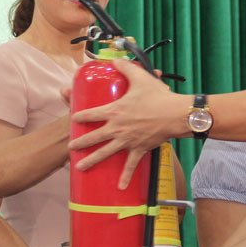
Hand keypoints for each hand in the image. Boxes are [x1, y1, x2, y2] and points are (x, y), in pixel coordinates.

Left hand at [69, 60, 183, 187]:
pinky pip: (130, 165)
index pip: (91, 114)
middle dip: (79, 143)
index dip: (79, 116)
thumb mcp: (141, 77)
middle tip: (69, 147)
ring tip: (79, 167)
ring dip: (92, 161)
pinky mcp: (138, 149)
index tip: (72, 118)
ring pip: (105, 153)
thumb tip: (117, 59)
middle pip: (93, 137)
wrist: (176, 115)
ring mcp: (127, 141)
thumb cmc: (158, 96)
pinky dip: (125, 177)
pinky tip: (120, 187)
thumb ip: (126, 67)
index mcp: (114, 111)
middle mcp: (117, 128)